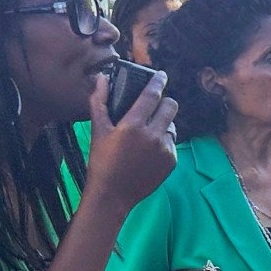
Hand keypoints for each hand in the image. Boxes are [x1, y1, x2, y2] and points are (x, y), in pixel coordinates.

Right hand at [84, 68, 178, 211]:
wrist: (112, 196)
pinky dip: (163, 143)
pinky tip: (149, 151)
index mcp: (134, 125)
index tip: (162, 75)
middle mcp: (153, 135)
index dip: (158, 82)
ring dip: (163, 124)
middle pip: (171, 107)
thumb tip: (101, 78)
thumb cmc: (101, 161)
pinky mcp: (172, 162)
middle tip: (155, 106)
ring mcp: (165, 149)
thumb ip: (100, 102)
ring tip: (148, 133)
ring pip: (172, 126)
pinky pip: (171, 144)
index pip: (152, 95)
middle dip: (164, 102)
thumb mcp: (98, 130)